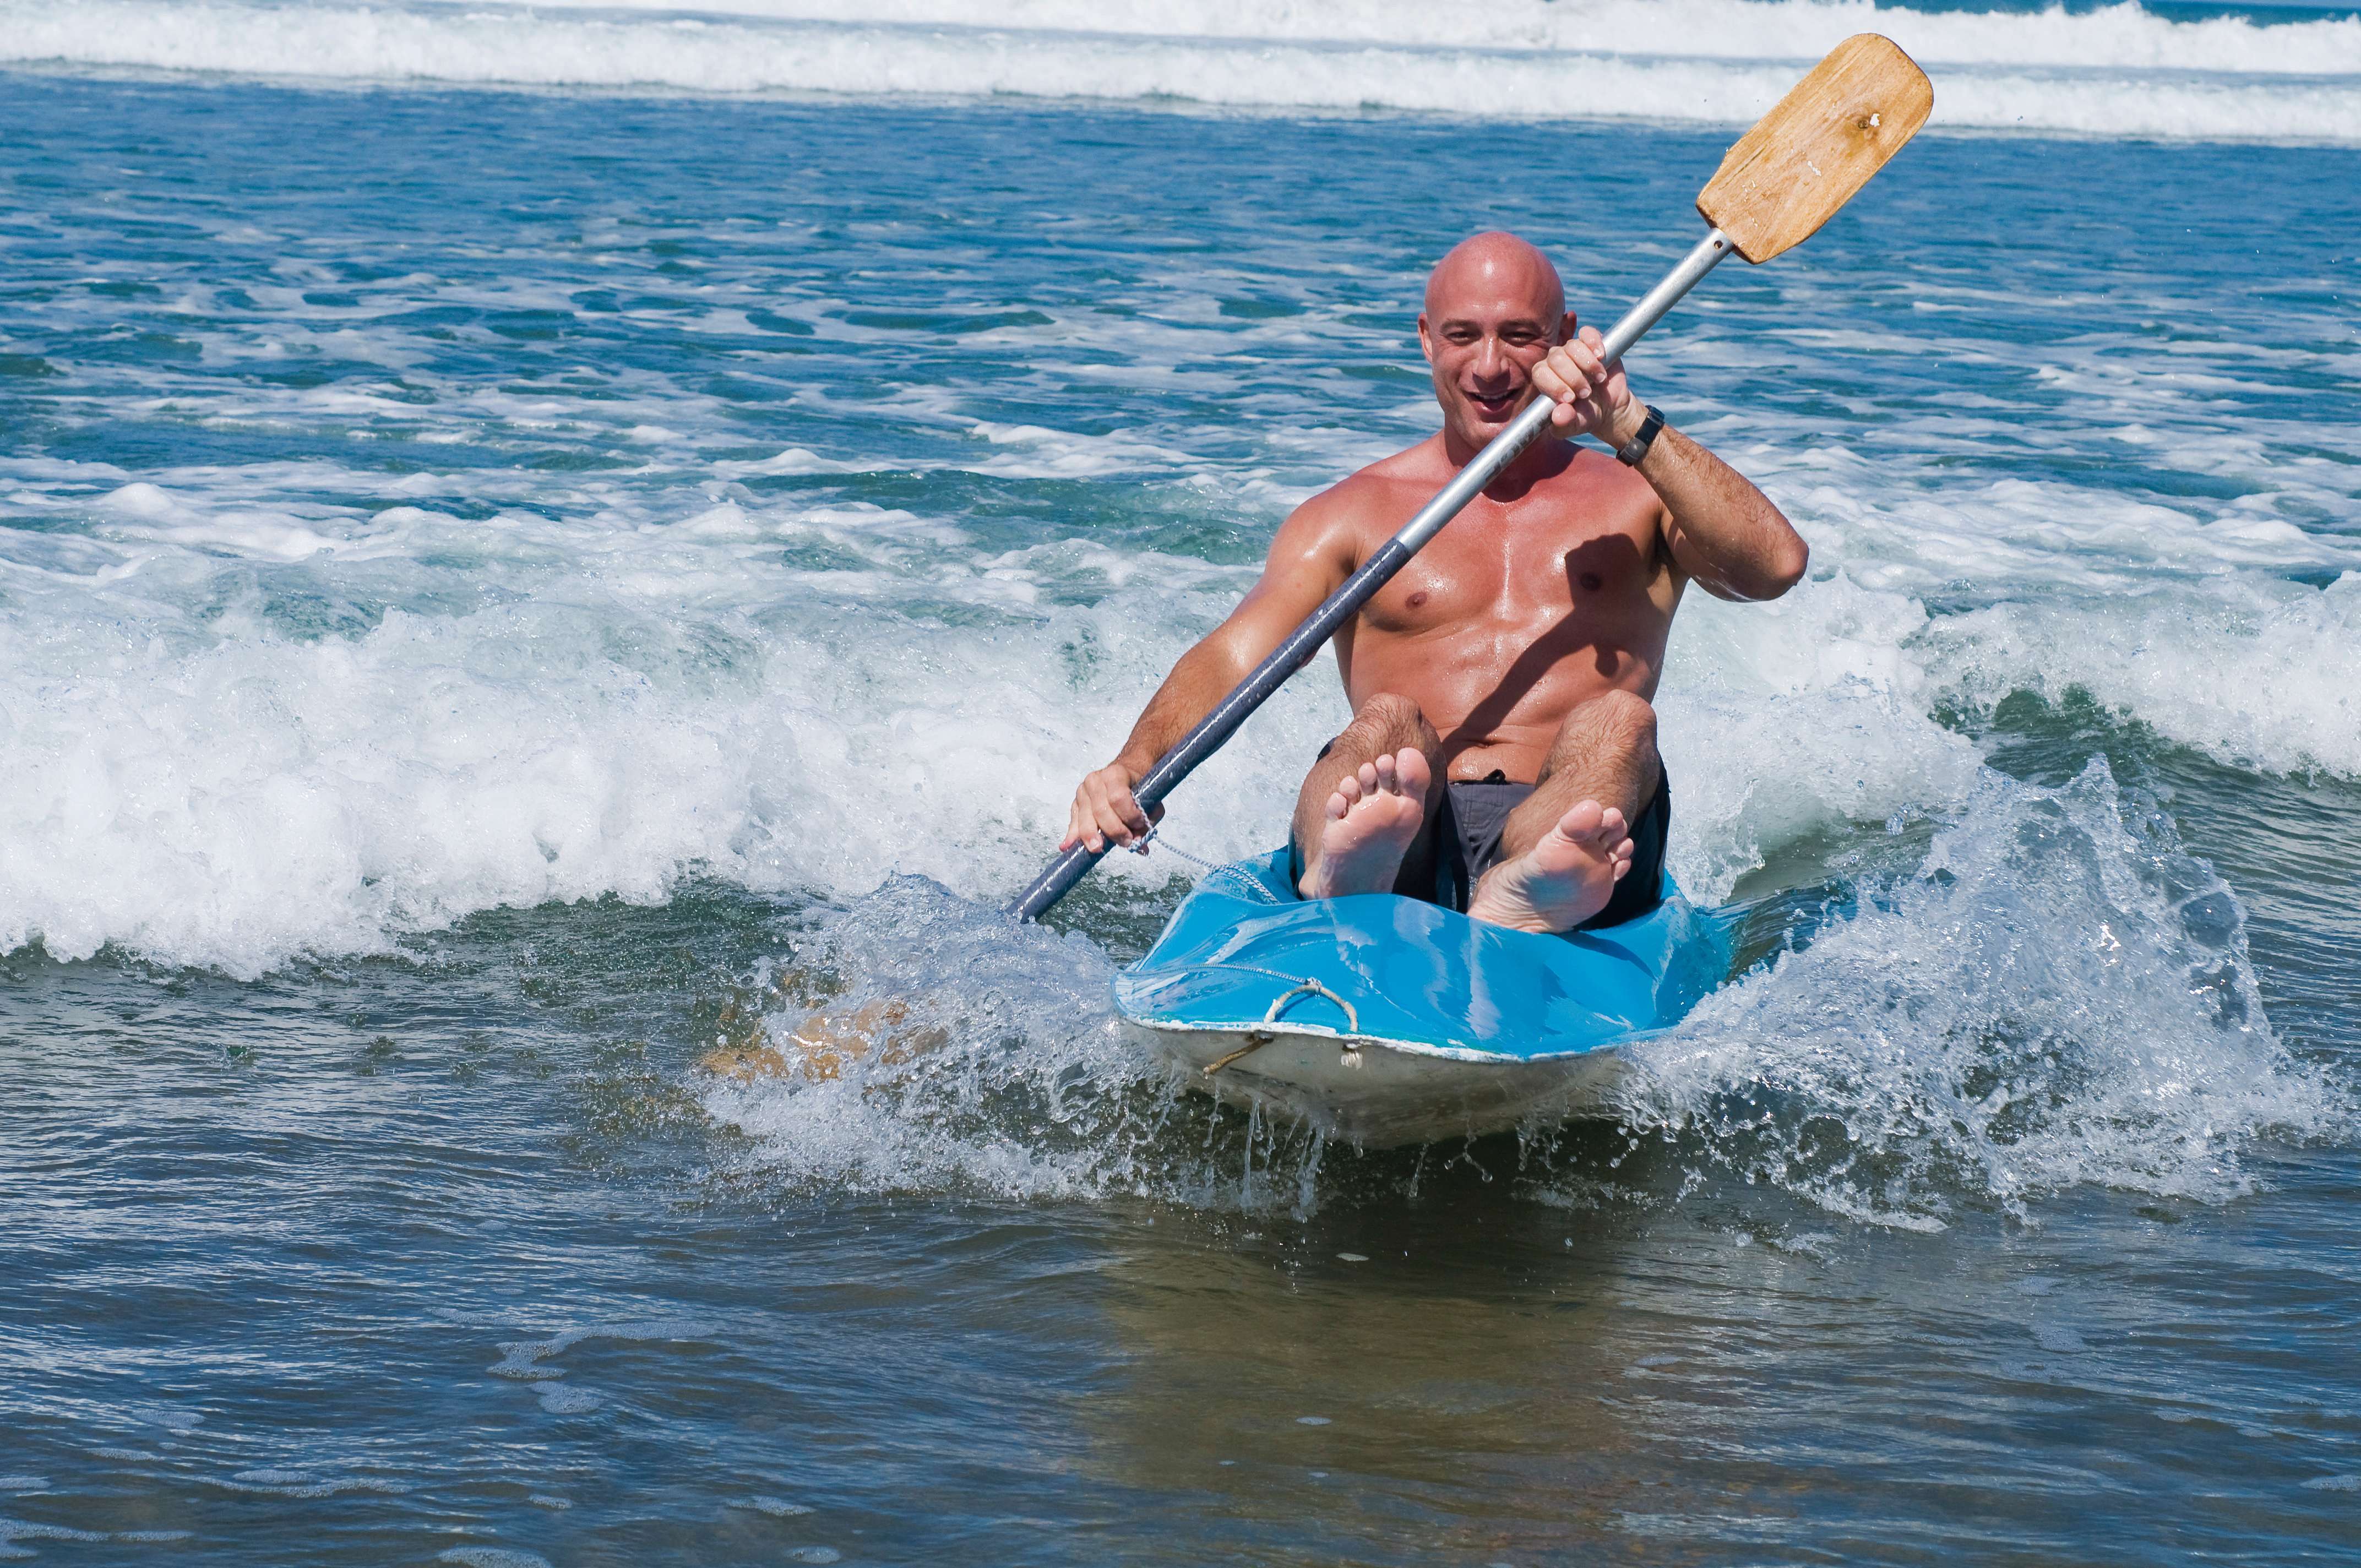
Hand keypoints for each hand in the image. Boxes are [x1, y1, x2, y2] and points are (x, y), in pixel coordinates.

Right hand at [1061, 760, 1164, 853]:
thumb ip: (1146, 821)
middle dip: (1113, 830)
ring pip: (1085, 818)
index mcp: (1115, 774)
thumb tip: (1138, 845)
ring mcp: (1082, 792)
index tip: (1139, 825)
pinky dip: (1073, 835)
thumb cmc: (1137, 788)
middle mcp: (1095, 781)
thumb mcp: (1149, 800)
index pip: (1118, 797)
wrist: (1124, 774)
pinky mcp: (1075, 803)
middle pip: (1101, 810)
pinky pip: (1074, 822)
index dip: (1129, 815)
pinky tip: (1067, 845)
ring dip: (1092, 836)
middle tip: (1126, 842)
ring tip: (1098, 848)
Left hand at [1532, 325, 1641, 447]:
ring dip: (1588, 365)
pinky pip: (1587, 333)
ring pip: (1572, 346)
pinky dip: (1594, 343)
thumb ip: (1564, 424)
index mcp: (1545, 379)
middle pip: (1556, 359)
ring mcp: (1572, 350)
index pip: (1540, 373)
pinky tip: (1602, 356)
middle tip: (1587, 393)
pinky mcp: (1591, 342)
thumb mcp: (1575, 425)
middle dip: (1574, 378)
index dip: (1555, 385)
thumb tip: (1559, 416)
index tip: (1571, 399)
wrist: (1610, 407)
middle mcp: (1555, 361)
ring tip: (1599, 380)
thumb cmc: (1586, 415)